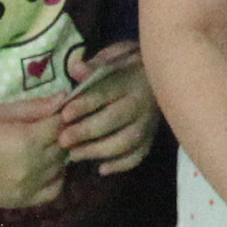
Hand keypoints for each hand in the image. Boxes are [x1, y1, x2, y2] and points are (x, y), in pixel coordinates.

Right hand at [0, 95, 68, 207]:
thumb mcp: (0, 112)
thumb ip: (34, 107)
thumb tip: (65, 98)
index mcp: (25, 139)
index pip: (61, 124)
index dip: (61, 115)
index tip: (55, 111)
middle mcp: (32, 165)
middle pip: (64, 145)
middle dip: (60, 133)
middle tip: (46, 127)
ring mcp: (29, 186)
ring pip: (62, 166)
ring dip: (57, 154)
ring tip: (41, 146)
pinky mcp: (24, 201)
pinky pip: (54, 190)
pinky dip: (55, 178)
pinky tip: (44, 167)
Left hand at [57, 41, 159, 172]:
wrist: (163, 73)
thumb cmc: (127, 65)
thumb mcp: (113, 57)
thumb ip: (95, 65)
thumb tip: (76, 69)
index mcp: (130, 79)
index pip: (106, 92)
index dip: (85, 104)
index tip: (64, 114)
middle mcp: (142, 102)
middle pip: (115, 119)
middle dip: (87, 131)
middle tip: (63, 140)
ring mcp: (148, 122)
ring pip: (127, 141)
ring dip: (99, 151)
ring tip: (74, 155)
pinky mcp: (151, 137)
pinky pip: (139, 155)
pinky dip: (121, 165)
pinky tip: (101, 168)